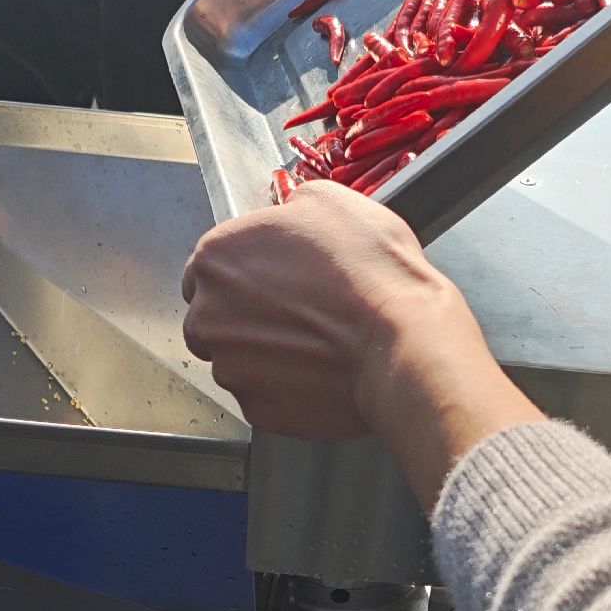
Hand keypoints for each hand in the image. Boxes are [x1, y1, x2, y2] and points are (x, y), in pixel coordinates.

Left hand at [182, 181, 541, 508]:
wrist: (402, 340)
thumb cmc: (370, 273)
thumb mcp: (330, 201)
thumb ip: (289, 208)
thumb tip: (289, 215)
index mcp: (216, 258)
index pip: (208, 268)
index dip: (245, 272)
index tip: (273, 278)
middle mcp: (208, 315)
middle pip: (213, 317)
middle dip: (246, 316)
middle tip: (298, 311)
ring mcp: (230, 367)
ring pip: (236, 360)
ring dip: (265, 353)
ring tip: (315, 342)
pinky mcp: (257, 409)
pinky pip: (263, 396)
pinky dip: (286, 387)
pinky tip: (319, 369)